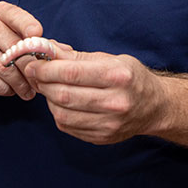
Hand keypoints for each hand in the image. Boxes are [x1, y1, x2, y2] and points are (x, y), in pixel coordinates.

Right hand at [0, 1, 43, 99]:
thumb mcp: (13, 34)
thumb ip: (32, 41)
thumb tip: (58, 52)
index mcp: (0, 11)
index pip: (17, 17)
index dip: (31, 30)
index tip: (43, 44)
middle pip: (13, 47)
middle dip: (30, 67)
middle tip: (39, 81)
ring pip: (2, 66)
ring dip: (18, 83)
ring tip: (27, 91)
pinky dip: (3, 88)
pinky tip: (9, 90)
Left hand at [25, 50, 165, 144]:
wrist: (154, 107)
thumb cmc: (131, 77)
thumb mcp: (110, 59)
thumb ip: (76, 56)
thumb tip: (47, 49)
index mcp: (118, 76)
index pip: (72, 73)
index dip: (46, 68)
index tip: (33, 63)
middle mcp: (115, 102)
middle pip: (64, 94)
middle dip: (43, 83)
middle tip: (34, 74)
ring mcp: (109, 123)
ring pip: (62, 113)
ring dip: (48, 99)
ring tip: (48, 87)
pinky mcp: (101, 137)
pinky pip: (68, 126)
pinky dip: (58, 113)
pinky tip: (61, 102)